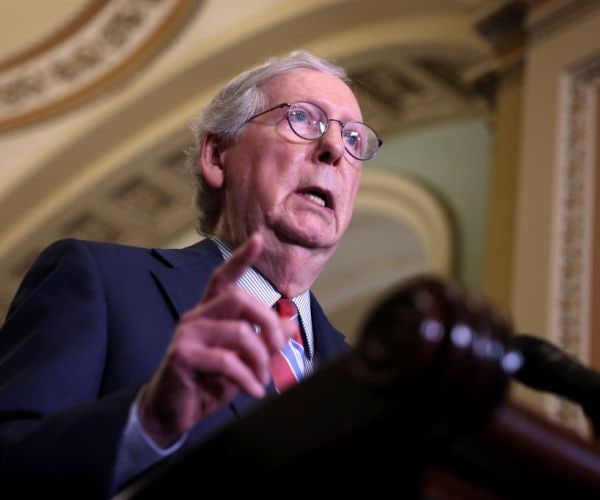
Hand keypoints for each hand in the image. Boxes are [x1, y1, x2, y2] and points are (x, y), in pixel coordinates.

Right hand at [138, 234, 294, 446]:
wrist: (171, 414)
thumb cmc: (206, 383)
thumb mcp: (242, 361)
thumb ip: (263, 342)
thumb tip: (291, 325)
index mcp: (209, 314)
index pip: (223, 277)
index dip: (241, 259)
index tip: (258, 240)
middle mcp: (196, 317)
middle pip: (238, 298)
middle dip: (267, 321)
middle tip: (278, 346)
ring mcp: (187, 334)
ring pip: (239, 331)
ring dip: (260, 358)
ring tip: (262, 379)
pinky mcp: (182, 356)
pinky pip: (226, 360)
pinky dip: (247, 378)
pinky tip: (254, 391)